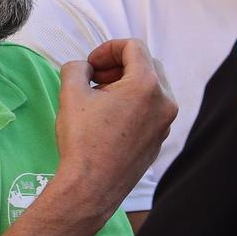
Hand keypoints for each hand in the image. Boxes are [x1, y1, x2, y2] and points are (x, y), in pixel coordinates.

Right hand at [52, 38, 176, 218]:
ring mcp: (165, 123)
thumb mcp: (71, 94)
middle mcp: (165, 102)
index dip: (107, 49)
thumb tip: (83, 67)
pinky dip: (133, 103)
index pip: (133, 47)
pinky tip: (109, 118)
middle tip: (95, 79)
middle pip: (146, 64)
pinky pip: (151, 109)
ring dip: (126, 84)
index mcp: (147, 85)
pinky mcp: (160, 139)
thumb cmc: (82, 142)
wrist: (91, 189)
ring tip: (100, 99)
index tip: (90, 65)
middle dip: (118, 65)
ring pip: (150, 87)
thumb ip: (76, 68)